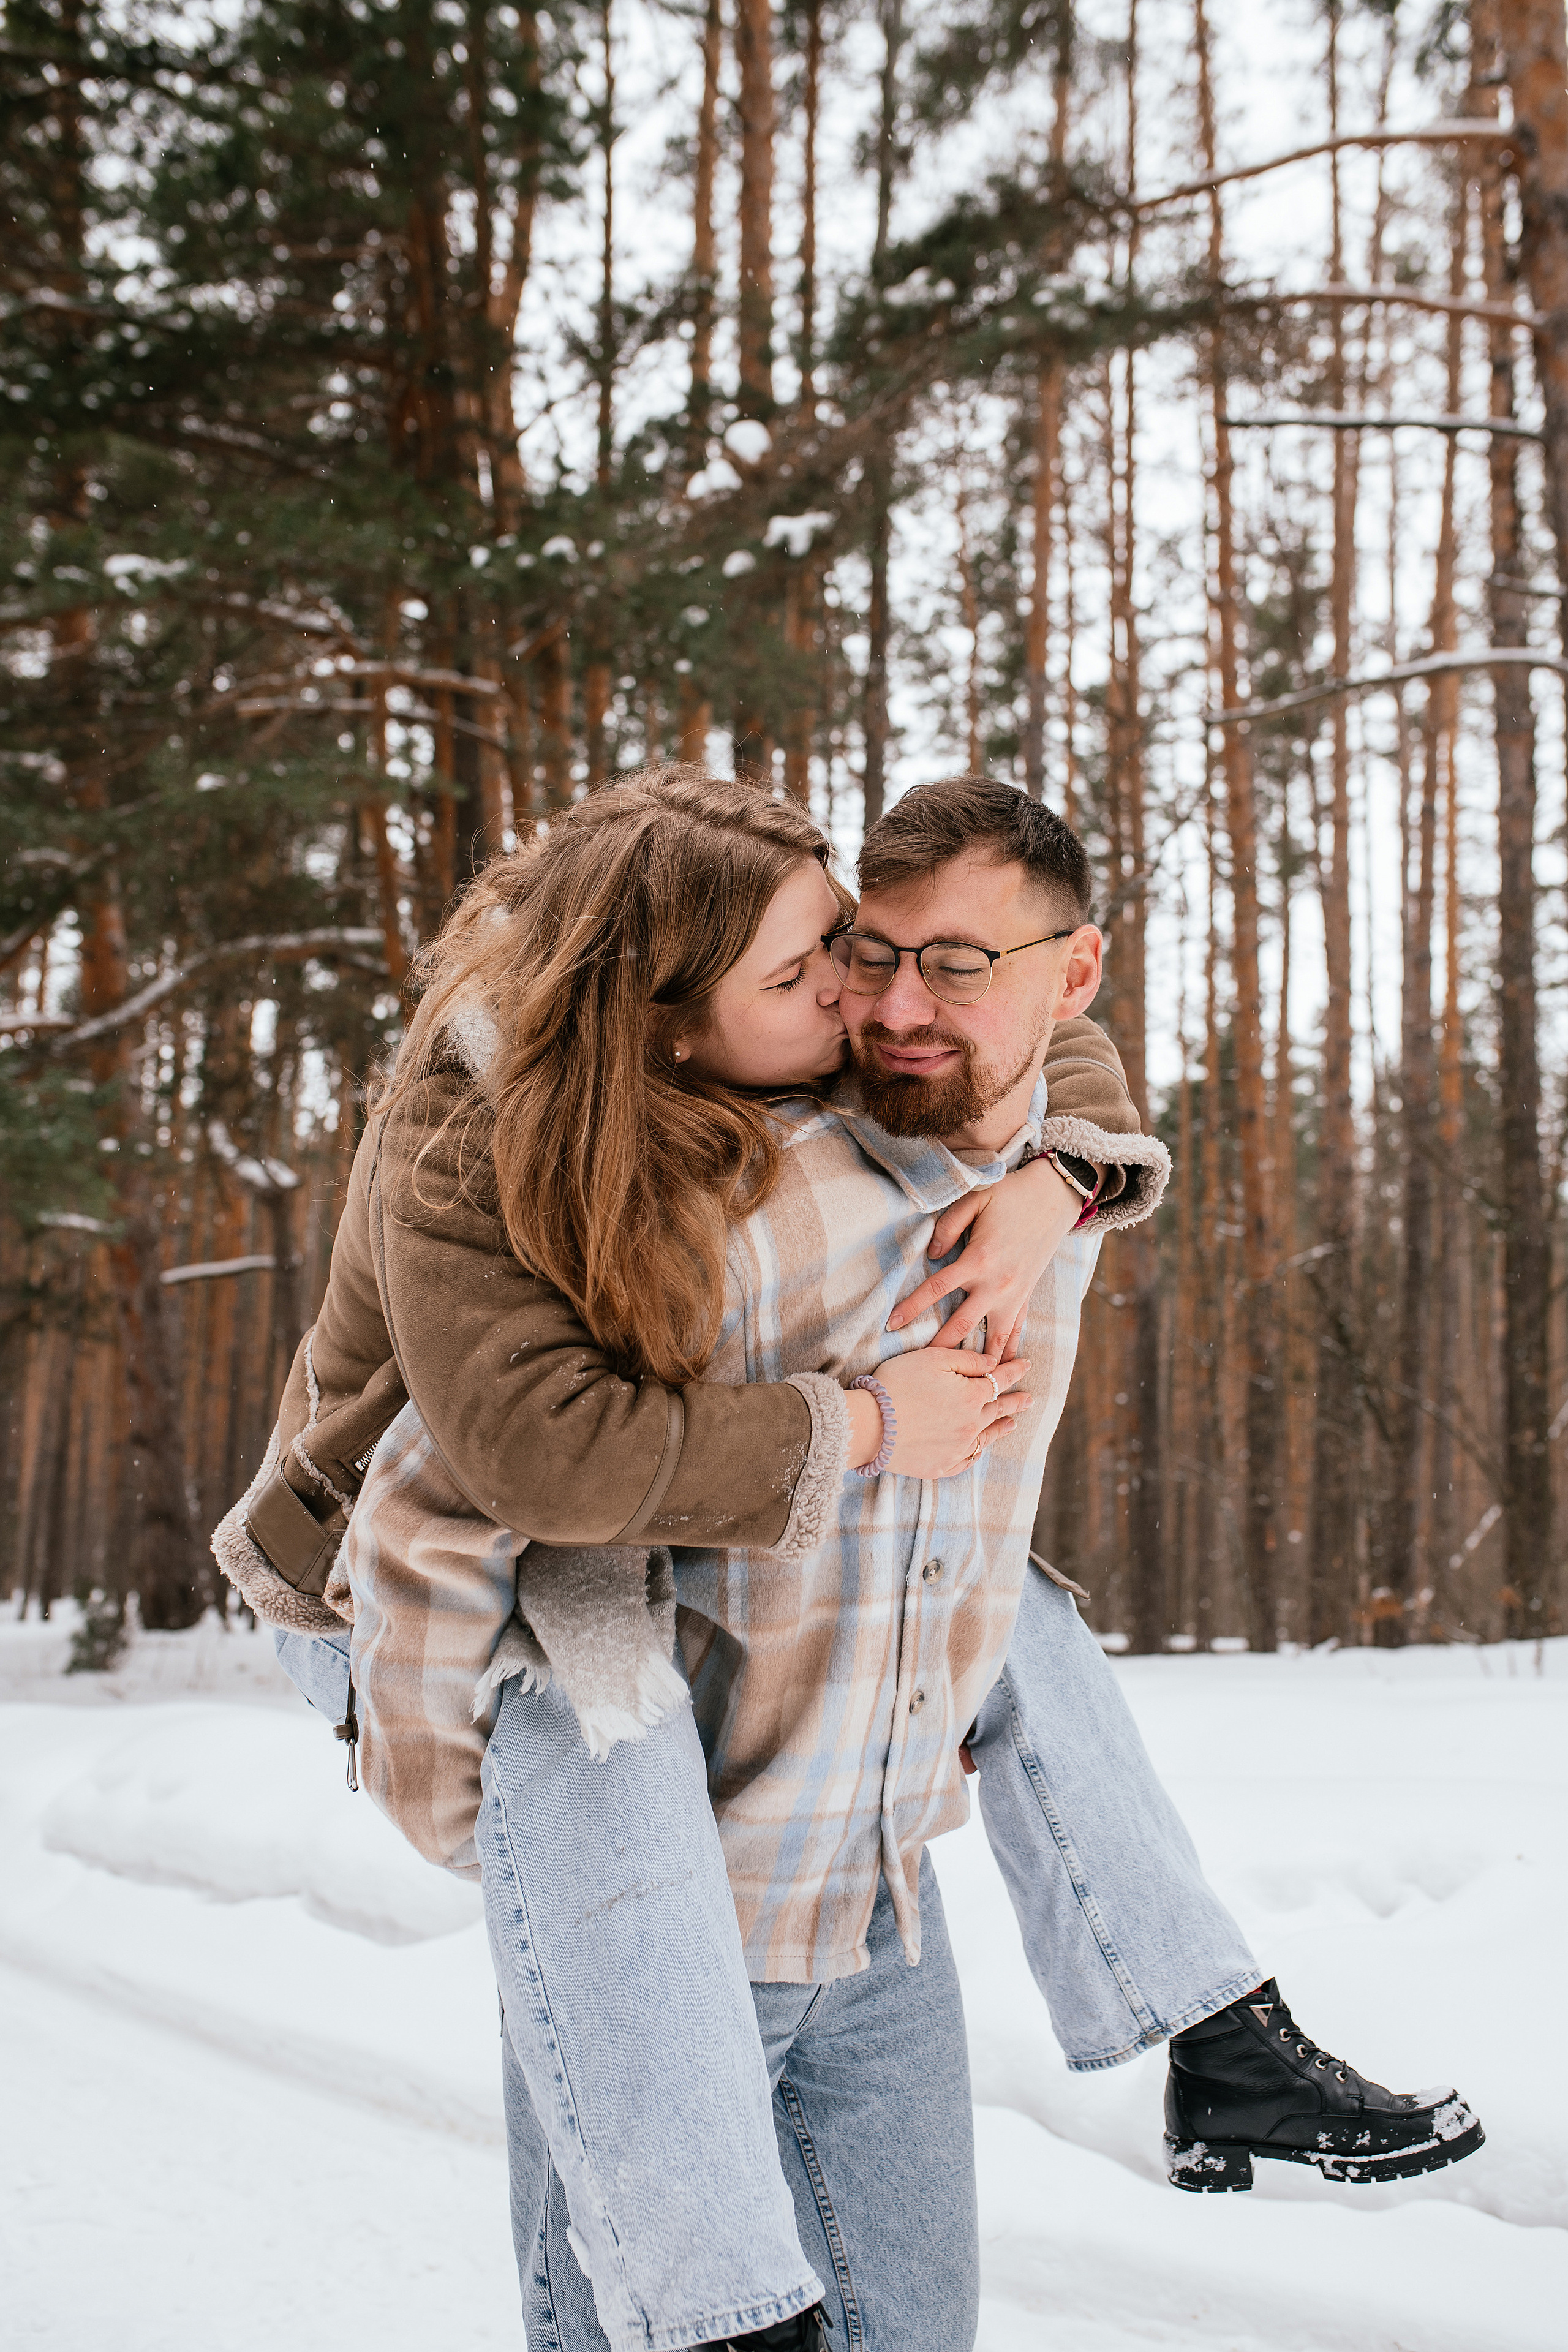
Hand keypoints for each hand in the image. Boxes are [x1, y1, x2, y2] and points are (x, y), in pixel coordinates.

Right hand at [845, 1346, 1031, 1479]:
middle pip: (998, 1410)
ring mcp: (957, 1449)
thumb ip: (966, 1360)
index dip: (1014, 1370)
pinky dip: (976, 1451)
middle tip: (1030, 1399)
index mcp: (972, 1396)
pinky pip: (966, 1460)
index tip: (1026, 1364)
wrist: (869, 1426)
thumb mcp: (932, 1359)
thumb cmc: (896, 1385)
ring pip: (986, 1437)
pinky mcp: (941, 1466)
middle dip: (1015, 1402)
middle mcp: (971, 1425)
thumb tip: (991, 1363)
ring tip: (1012, 1424)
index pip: (999, 1379)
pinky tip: (980, 1447)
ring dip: (1001, 1428)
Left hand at [886, 1159, 1087, 1357]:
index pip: (936, 1289)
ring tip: (960, 1385)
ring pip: (993, 1338)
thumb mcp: (975, 1200)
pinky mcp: (1026, 1297)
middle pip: (961, 1325)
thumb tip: (932, 1254)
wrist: (1053, 1198)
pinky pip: (1017, 1331)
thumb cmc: (1010, 1196)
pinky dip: (1010, 1352)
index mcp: (978, 1260)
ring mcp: (1014, 1295)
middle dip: (938, 1349)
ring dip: (977, 1362)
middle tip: (919, 1369)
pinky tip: (1003, 1372)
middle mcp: (996, 1284)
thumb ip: (948, 1226)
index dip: (912, 1307)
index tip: (891, 1324)